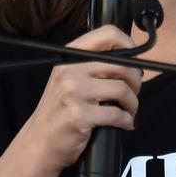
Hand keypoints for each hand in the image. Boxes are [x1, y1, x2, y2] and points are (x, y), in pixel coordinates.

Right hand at [0, 24, 141, 176]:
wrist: (39, 142)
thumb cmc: (58, 111)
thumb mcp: (69, 79)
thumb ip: (92, 65)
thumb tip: (130, 59)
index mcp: (70, 56)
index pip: (108, 34)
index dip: (129, 45)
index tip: (135, 59)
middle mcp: (70, 70)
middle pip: (121, 65)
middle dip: (136, 81)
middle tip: (134, 92)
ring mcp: (73, 93)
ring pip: (122, 89)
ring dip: (133, 103)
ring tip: (130, 110)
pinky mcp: (80, 116)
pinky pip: (117, 114)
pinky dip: (126, 120)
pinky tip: (124, 124)